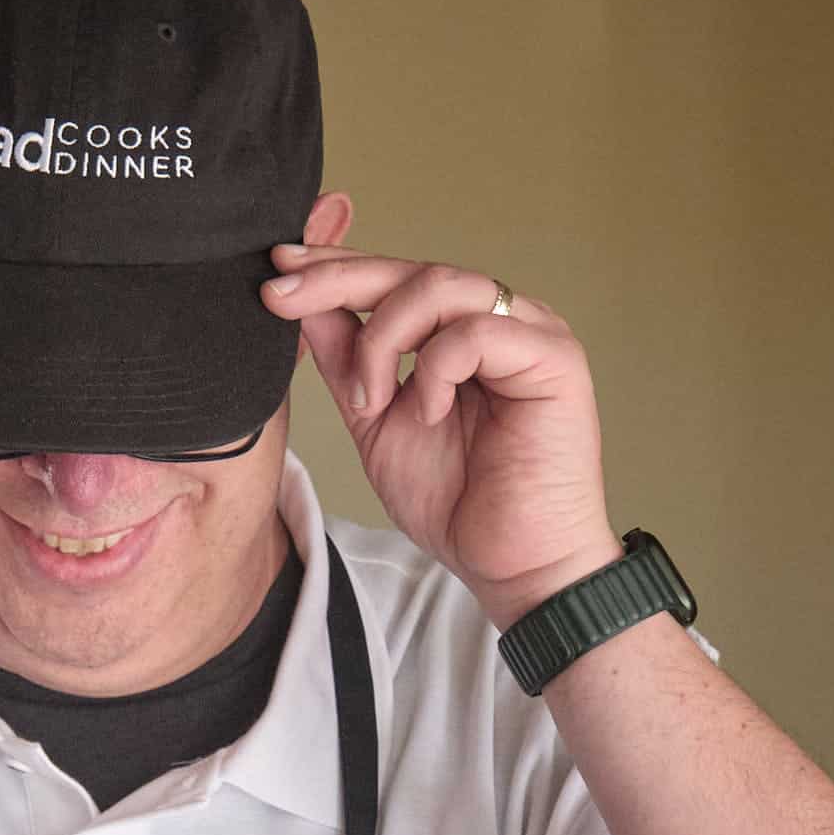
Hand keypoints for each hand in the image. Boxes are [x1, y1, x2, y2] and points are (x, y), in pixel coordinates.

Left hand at [261, 245, 621, 627]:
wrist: (510, 566)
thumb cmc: (457, 503)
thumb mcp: (376, 424)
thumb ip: (348, 363)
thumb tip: (307, 306)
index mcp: (464, 331)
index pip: (396, 277)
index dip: (336, 268)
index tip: (278, 270)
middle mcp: (503, 321)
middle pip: (414, 270)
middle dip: (338, 280)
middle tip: (279, 298)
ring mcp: (534, 334)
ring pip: (442, 286)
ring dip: (383, 340)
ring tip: (369, 402)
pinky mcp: (556, 360)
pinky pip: (477, 331)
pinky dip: (434, 370)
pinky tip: (427, 413)